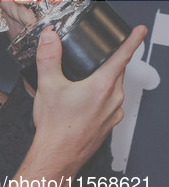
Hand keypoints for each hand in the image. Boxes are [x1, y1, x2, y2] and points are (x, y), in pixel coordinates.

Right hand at [31, 25, 146, 172]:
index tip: (139, 31)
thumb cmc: (56, 127)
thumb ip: (49, 57)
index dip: (132, 40)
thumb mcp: (47, 85)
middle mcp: (113, 99)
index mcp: (102, 85)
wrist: (57, 155)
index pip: (124, 56)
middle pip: (117, 71)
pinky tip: (81, 105)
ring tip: (79, 87)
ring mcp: (113, 113)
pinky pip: (109, 105)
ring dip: (101, 83)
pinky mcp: (109, 124)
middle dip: (106, 64)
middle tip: (89, 63)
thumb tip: (50, 38)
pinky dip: (99, 100)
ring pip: (113, 89)